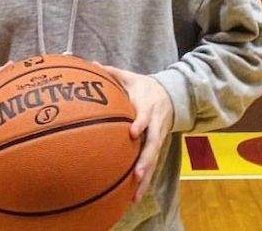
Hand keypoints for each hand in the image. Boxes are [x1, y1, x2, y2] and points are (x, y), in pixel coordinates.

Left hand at [95, 63, 173, 202]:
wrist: (170, 95)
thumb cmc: (143, 87)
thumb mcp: (130, 77)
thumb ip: (111, 73)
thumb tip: (91, 64)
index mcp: (148, 106)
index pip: (146, 116)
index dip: (142, 123)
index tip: (133, 132)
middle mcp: (155, 125)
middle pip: (153, 144)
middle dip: (146, 160)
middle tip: (136, 174)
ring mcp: (157, 138)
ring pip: (153, 160)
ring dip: (145, 177)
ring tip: (136, 194)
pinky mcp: (156, 148)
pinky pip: (150, 166)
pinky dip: (144, 182)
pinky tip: (134, 197)